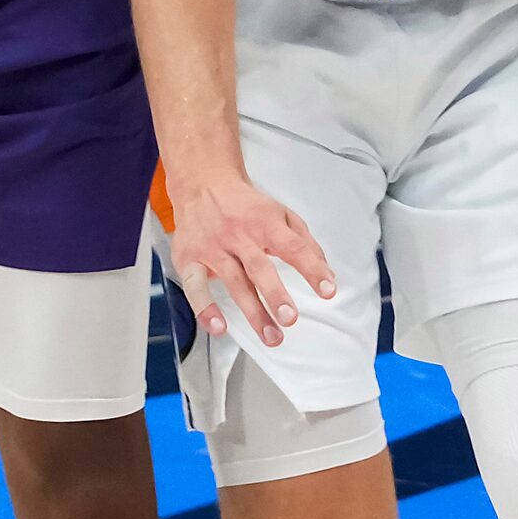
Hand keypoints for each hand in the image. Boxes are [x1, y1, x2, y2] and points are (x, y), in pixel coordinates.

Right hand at [171, 173, 335, 346]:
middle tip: (289, 318)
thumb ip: (304, 241)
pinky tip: (218, 326)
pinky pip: (195, 285)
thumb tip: (326, 272)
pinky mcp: (190, 258)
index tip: (327, 289)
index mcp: (265, 222)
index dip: (312, 268)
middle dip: (275, 294)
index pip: (293, 246)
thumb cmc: (245, 205)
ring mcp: (213, 247)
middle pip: (259, 266)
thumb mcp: (280, 213)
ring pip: (234, 281)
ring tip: (271, 335)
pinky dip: (204, 308)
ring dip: (252, 311)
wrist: (203, 183)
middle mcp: (239, 234)